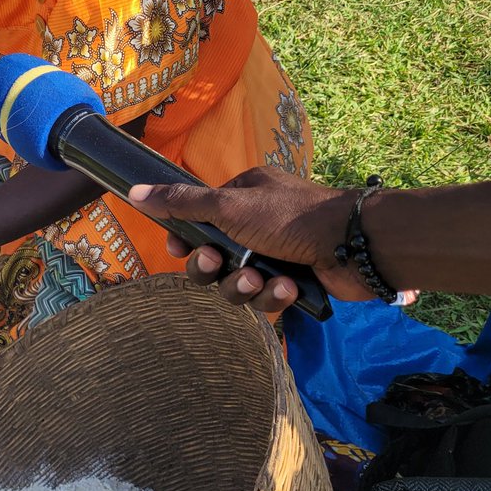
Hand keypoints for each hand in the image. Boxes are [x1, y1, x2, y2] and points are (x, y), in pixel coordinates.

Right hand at [127, 166, 374, 312]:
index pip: (199, 221)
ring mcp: (276, 255)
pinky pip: (266, 298)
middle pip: (213, 257)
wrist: (355, 247)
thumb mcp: (229, 205)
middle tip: (219, 262)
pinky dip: (275, 295)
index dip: (187, 240)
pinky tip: (289, 286)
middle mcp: (258, 224)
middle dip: (214, 267)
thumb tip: (135, 192)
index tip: (180, 250)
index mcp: (243, 196)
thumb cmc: (290, 216)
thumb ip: (182, 202)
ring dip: (245, 285)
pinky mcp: (293, 283)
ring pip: (237, 283)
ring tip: (261, 279)